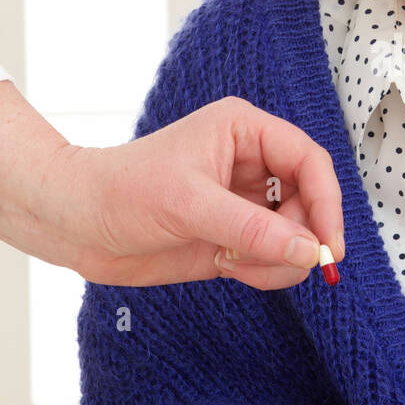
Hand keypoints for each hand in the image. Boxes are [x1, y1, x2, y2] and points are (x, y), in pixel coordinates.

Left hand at [0, 82, 343, 286]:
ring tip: (236, 264)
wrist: (75, 225)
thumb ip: (253, 230)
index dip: (327, 201)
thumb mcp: (189, 205)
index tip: (329, 243)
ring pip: (296, 235)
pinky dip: (263, 272)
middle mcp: (250, 164)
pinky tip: (227, 268)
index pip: (309, 161)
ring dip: (278, 259)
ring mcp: (244, 203)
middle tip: (278, 260)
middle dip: (299, 237)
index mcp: (245, 131)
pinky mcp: (234, 238)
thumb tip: (308, 251)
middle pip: (309, 202)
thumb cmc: (119, 191)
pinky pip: (274, 259)